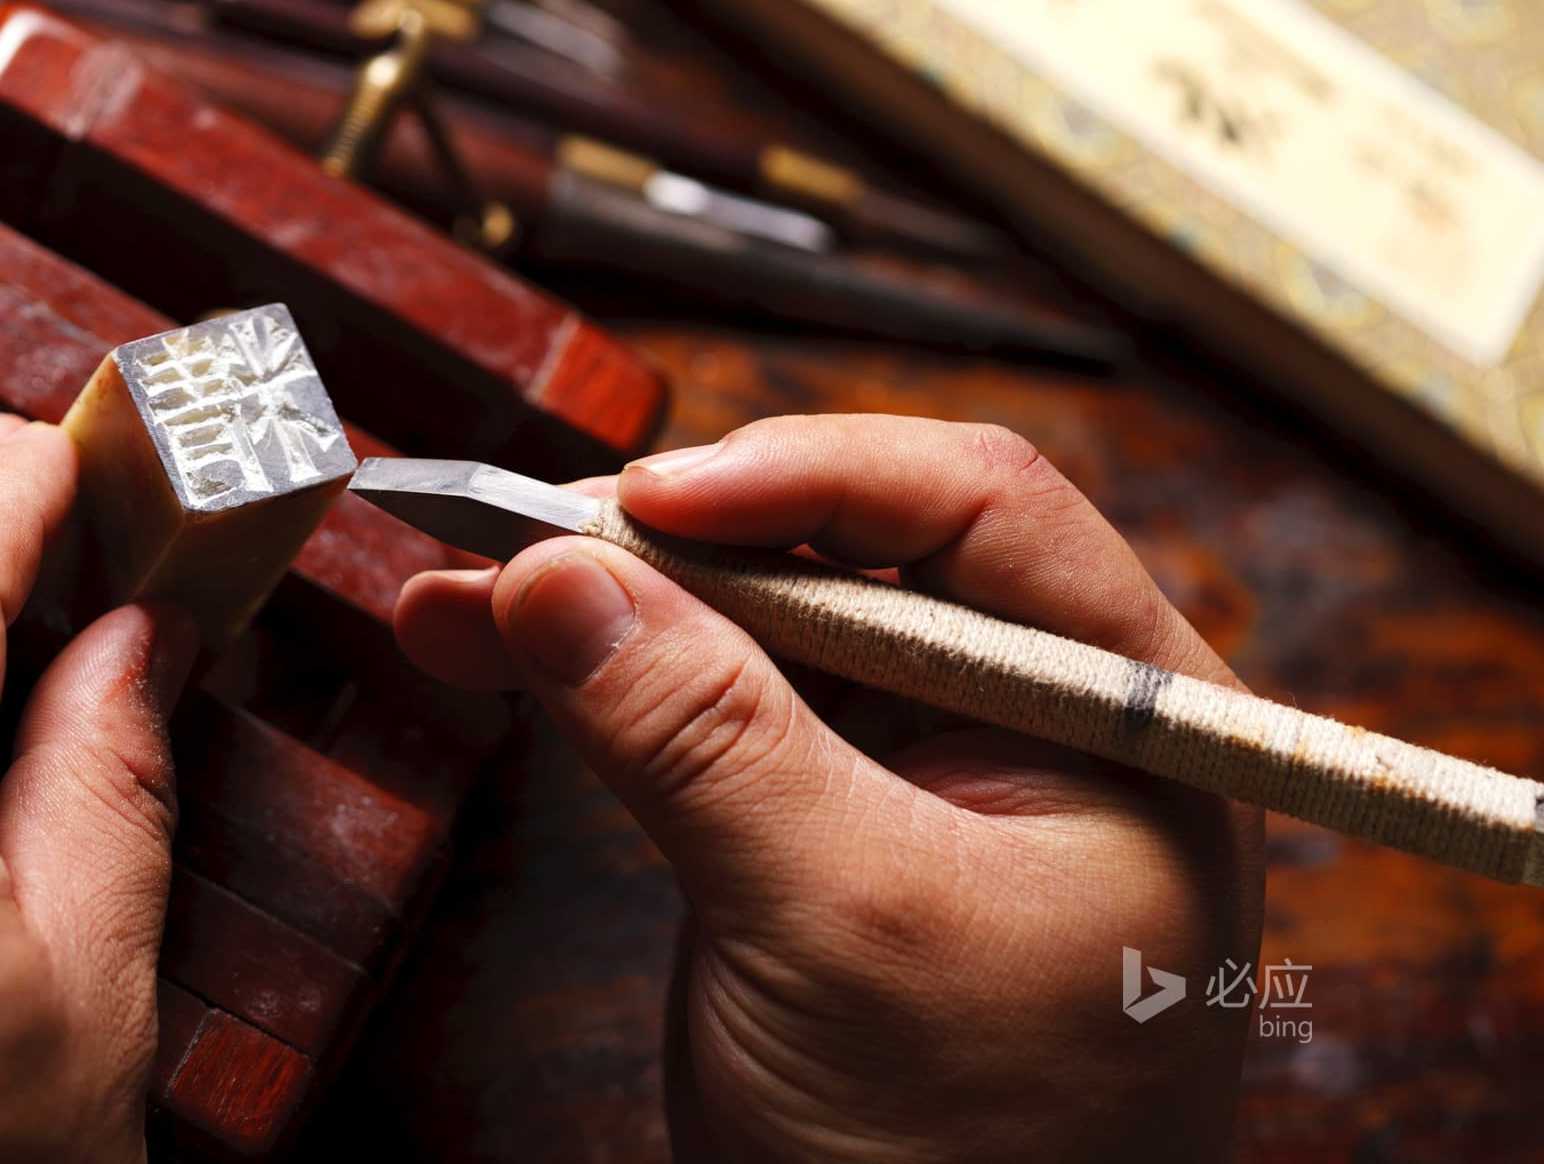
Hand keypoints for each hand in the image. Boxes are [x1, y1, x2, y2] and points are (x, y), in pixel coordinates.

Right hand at [397, 415, 1264, 1161]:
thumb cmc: (974, 1155)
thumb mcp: (846, 924)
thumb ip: (703, 738)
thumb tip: (557, 574)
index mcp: (1114, 709)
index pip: (976, 509)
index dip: (805, 475)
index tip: (645, 501)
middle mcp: (1019, 713)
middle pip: (842, 552)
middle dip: (673, 542)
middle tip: (519, 535)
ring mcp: (910, 767)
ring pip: (748, 625)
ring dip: (602, 601)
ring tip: (458, 583)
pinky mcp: (810, 821)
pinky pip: (694, 712)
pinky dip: (591, 681)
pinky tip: (483, 649)